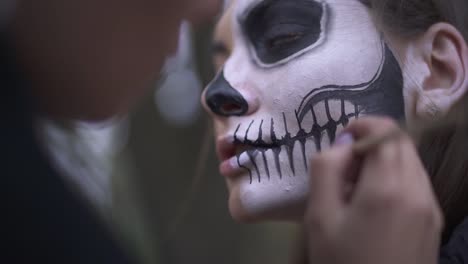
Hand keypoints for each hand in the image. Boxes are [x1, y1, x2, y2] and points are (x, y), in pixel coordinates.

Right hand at [305, 117, 442, 263]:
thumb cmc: (342, 262)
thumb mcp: (319, 217)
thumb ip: (326, 169)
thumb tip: (343, 143)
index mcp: (388, 187)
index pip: (386, 132)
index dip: (362, 126)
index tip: (342, 141)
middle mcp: (418, 191)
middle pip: (401, 144)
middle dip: (372, 143)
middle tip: (345, 167)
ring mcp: (431, 207)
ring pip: (411, 162)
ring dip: (385, 160)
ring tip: (358, 186)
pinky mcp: (434, 221)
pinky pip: (417, 182)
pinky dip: (396, 177)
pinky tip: (376, 203)